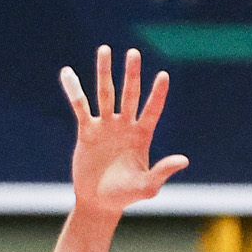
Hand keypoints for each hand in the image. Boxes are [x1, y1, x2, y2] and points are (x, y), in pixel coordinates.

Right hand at [61, 46, 187, 221]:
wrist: (99, 202)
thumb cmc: (126, 196)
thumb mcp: (147, 186)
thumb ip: (163, 171)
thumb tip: (184, 159)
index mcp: (142, 136)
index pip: (152, 110)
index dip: (158, 94)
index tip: (164, 75)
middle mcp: (125, 126)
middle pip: (129, 94)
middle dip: (131, 74)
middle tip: (133, 53)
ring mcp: (106, 126)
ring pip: (105, 94)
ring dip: (104, 72)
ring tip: (104, 49)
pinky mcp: (87, 130)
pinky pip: (80, 107)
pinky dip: (74, 90)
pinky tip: (67, 73)